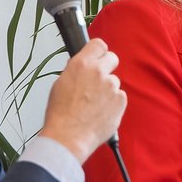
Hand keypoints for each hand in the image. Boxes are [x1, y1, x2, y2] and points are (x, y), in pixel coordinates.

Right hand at [40, 37, 126, 161]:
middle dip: (107, 67)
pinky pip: (119, 97)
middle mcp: (98, 72)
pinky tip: (100, 112)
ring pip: (114, 82)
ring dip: (108, 90)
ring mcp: (112, 86)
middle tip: (98, 81)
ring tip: (93, 105)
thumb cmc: (61, 115)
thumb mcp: (60, 84)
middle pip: (112, 58)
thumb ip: (76, 71)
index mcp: (81, 65)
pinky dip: (113, 104)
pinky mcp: (121, 100)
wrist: (69, 137)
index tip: (98, 56)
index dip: (98, 51)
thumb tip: (84, 66)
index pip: (98, 44)